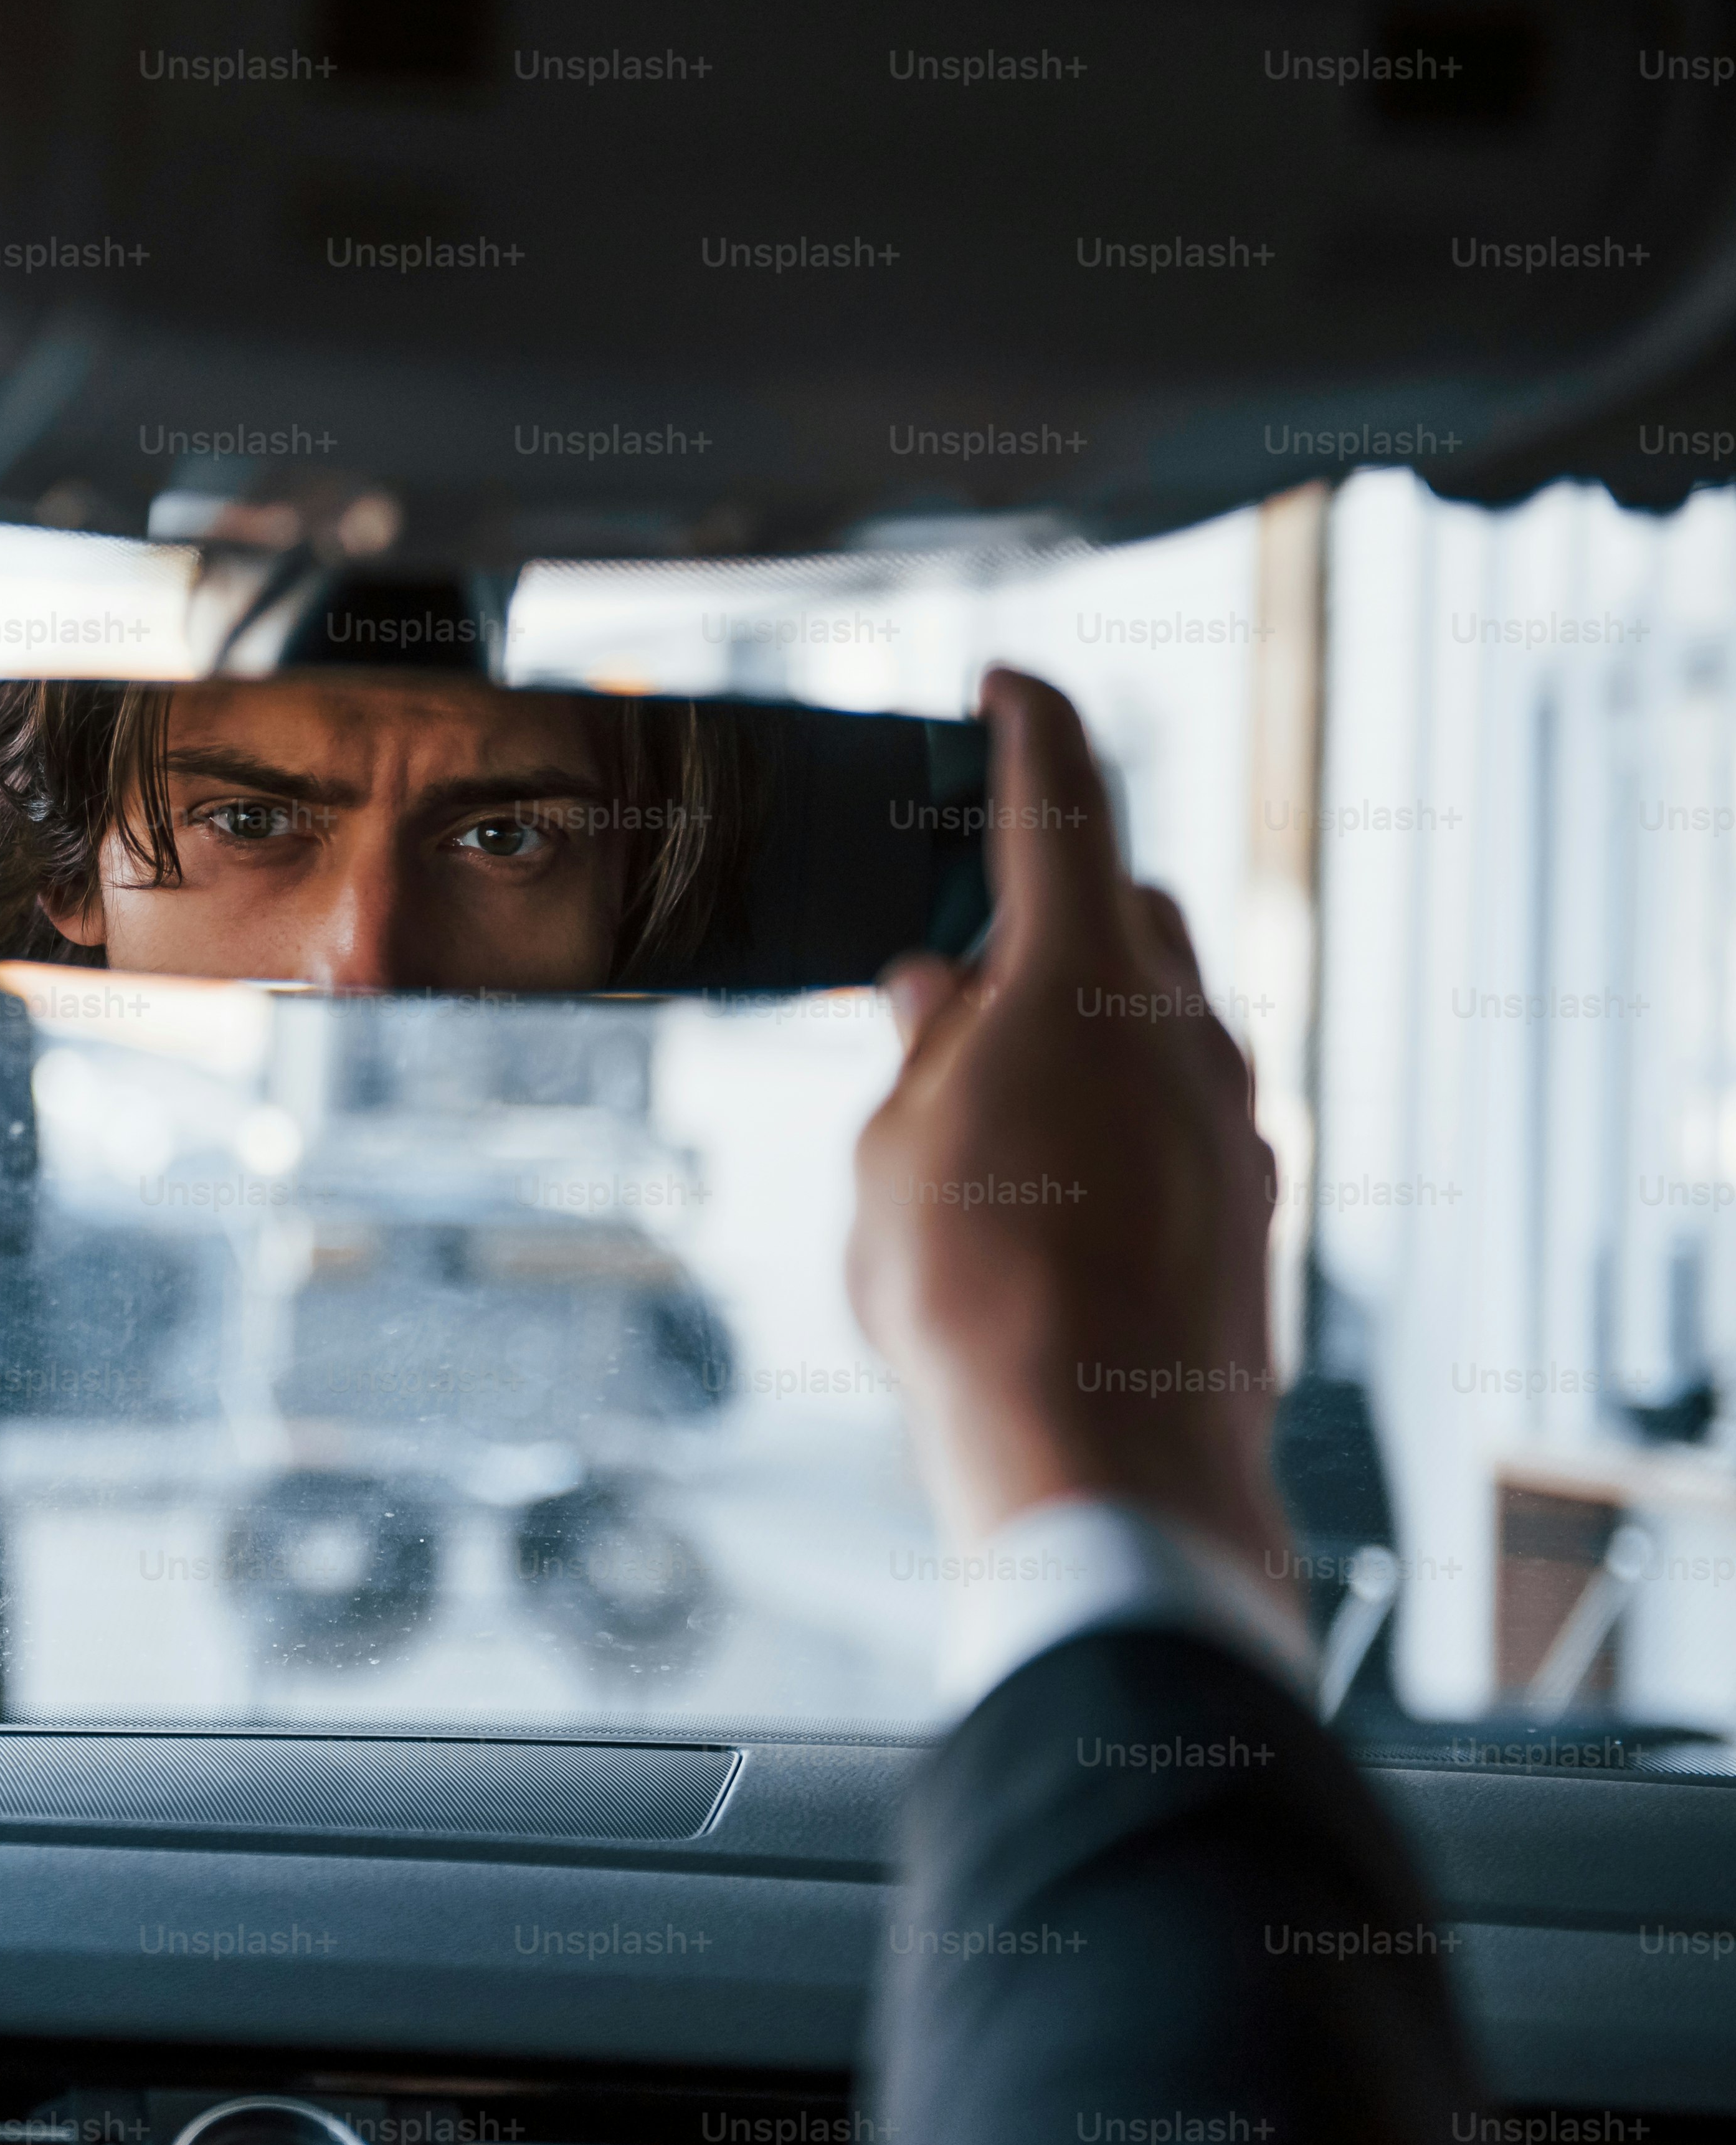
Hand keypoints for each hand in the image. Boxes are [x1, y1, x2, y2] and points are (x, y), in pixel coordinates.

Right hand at [846, 669, 1289, 1576]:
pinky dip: (1119, 1106)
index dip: (1030, 724)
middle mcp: (1182, 1027)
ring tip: (992, 1088)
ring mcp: (1232, 1116)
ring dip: (1083, 1019)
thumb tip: (934, 989)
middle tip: (965, 942)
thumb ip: (920, 1051)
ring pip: (1164, 1015)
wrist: (1102, 1462)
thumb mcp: (893, 1153)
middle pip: (1128, 908)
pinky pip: (1183, 1109)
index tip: (1008, 682)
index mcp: (1080, 978)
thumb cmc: (972, 1300)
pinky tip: (1054, 1180)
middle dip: (1051, 902)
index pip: (1063, 798)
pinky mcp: (1251, 1199)